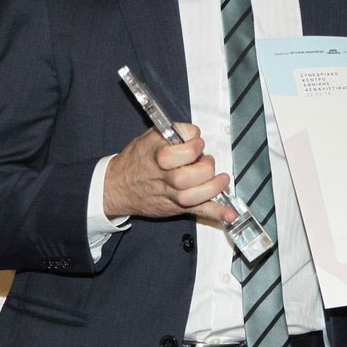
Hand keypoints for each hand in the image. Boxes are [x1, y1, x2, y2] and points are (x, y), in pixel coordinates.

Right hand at [102, 124, 234, 220]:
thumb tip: (194, 133)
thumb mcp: (149, 137)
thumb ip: (173, 132)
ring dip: (212, 187)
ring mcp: (170, 195)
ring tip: (221, 179)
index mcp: (156, 157)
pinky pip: (198, 212)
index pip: (182, 150)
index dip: (195, 145)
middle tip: (205, 161)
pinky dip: (216, 213)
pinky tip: (230, 215)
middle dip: (204, 167)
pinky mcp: (177, 208)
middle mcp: (163, 178)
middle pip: (188, 176)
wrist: (117, 187)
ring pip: (193, 196)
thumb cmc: (136, 160)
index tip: (196, 143)